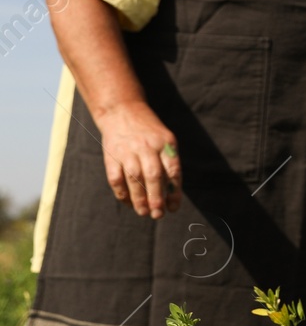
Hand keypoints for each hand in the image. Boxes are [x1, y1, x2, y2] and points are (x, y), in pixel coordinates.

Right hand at [97, 101, 182, 217]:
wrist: (122, 111)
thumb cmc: (149, 132)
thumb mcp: (166, 140)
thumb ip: (169, 162)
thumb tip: (172, 193)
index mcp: (166, 143)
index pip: (173, 170)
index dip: (174, 191)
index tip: (173, 208)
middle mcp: (147, 146)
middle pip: (153, 176)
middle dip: (156, 197)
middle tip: (158, 215)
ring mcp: (128, 151)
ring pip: (134, 179)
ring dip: (139, 199)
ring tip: (144, 213)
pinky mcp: (111, 155)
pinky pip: (116, 178)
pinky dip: (122, 193)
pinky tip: (128, 203)